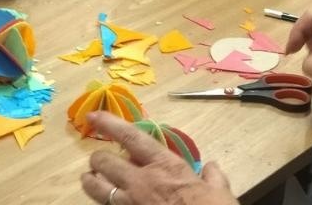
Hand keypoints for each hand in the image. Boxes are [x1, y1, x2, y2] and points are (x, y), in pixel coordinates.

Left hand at [80, 112, 235, 204]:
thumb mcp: (220, 194)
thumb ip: (214, 178)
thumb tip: (213, 167)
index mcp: (164, 167)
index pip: (131, 137)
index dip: (109, 124)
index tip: (93, 116)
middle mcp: (141, 182)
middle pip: (104, 162)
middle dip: (98, 159)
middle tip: (101, 161)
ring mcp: (129, 204)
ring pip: (95, 187)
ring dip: (91, 181)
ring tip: (91, 179)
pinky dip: (104, 203)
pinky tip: (107, 202)